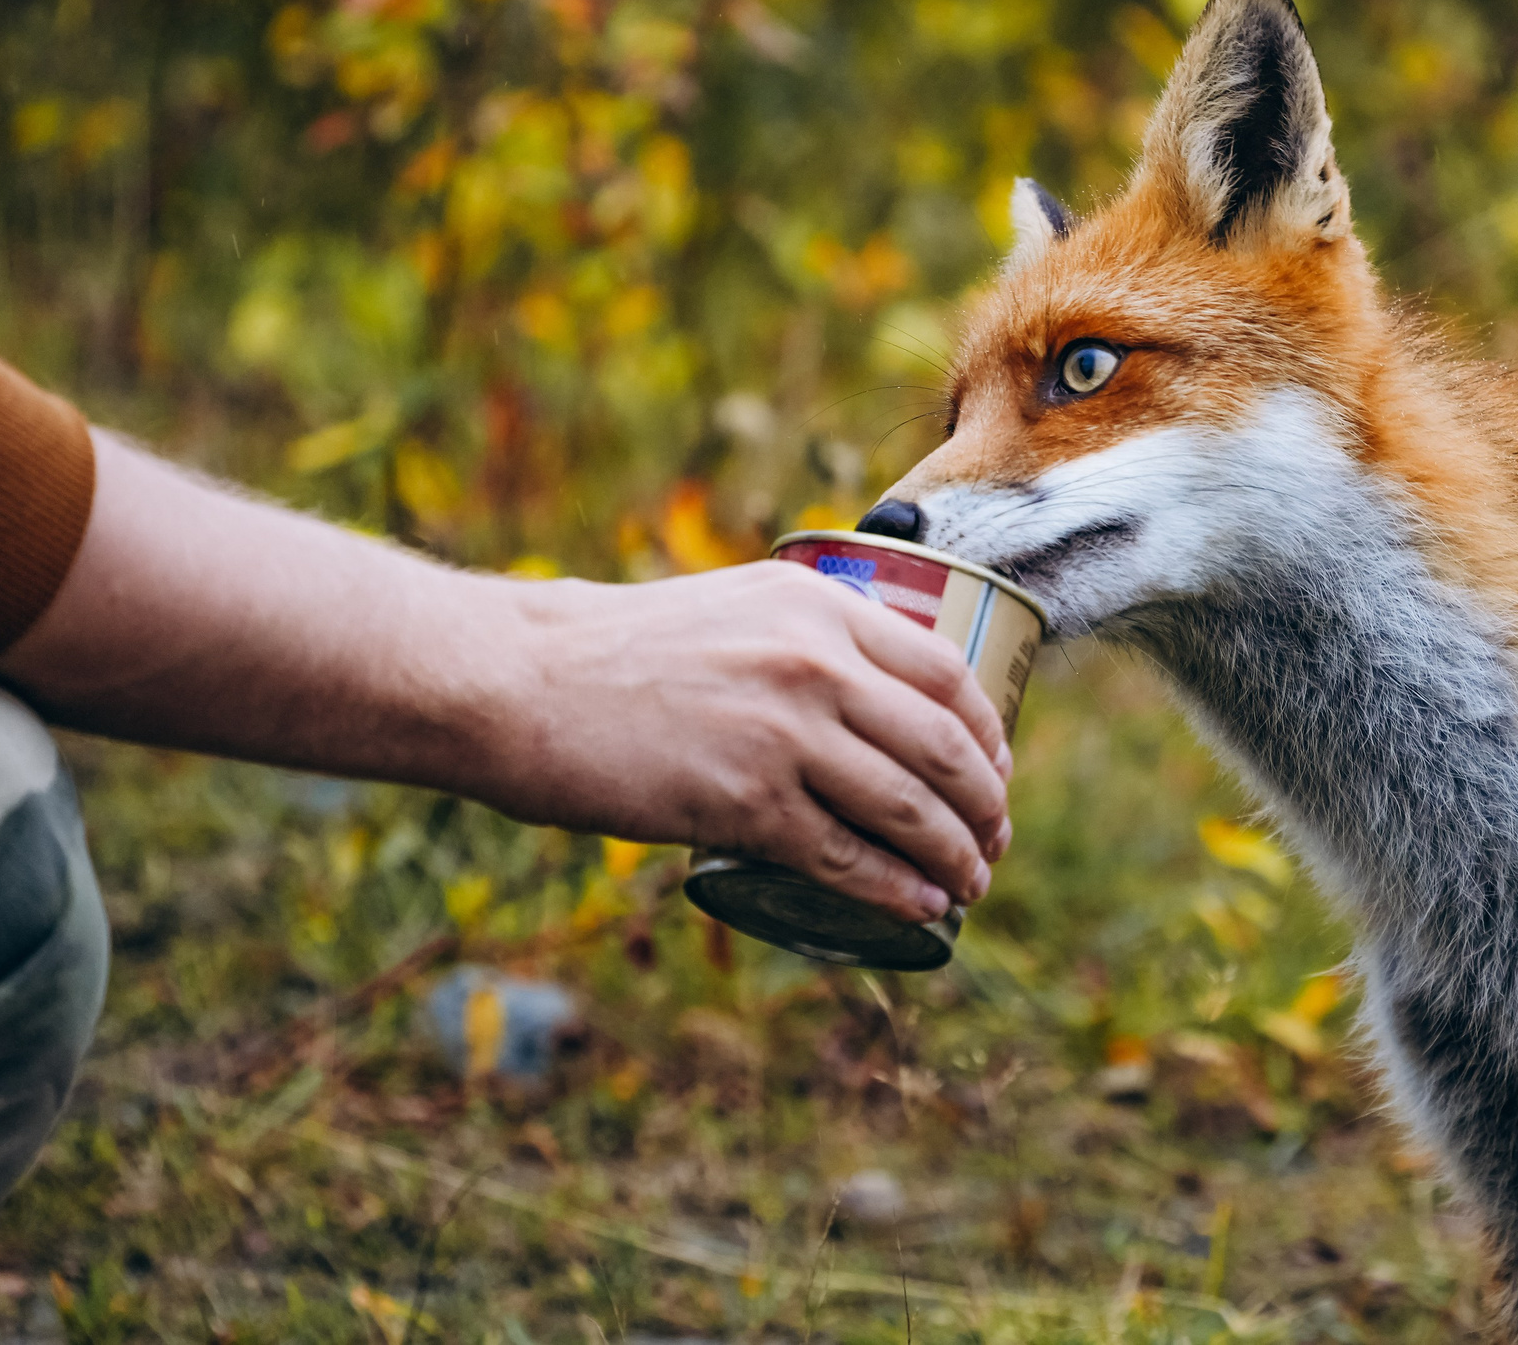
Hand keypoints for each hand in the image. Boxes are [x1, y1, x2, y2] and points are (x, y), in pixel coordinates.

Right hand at [479, 566, 1013, 923]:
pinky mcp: (743, 804)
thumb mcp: (737, 609)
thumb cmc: (621, 651)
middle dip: (985, 805)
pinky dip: (895, 891)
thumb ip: (806, 640)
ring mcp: (783, 736)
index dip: (989, 735)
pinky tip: (921, 908)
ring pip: (908, 809)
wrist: (520, 679)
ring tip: (969, 883)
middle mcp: (817, 665)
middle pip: (945, 748)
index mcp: (822, 608)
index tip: (997, 771)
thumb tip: (868, 692)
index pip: (947, 675)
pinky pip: (846, 860)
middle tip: (993, 839)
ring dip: (954, 856)